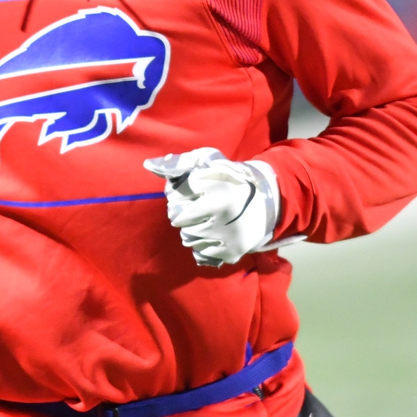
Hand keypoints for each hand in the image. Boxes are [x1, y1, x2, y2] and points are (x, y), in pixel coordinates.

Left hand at [144, 148, 283, 266]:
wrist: (267, 200)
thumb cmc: (229, 178)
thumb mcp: (207, 162)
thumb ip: (179, 163)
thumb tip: (148, 164)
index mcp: (220, 191)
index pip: (177, 195)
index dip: (179, 191)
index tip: (193, 190)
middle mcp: (227, 216)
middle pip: (178, 219)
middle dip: (182, 211)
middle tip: (196, 207)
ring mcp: (230, 237)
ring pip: (187, 238)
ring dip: (190, 228)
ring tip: (205, 220)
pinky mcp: (232, 253)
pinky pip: (199, 254)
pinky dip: (201, 244)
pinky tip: (212, 234)